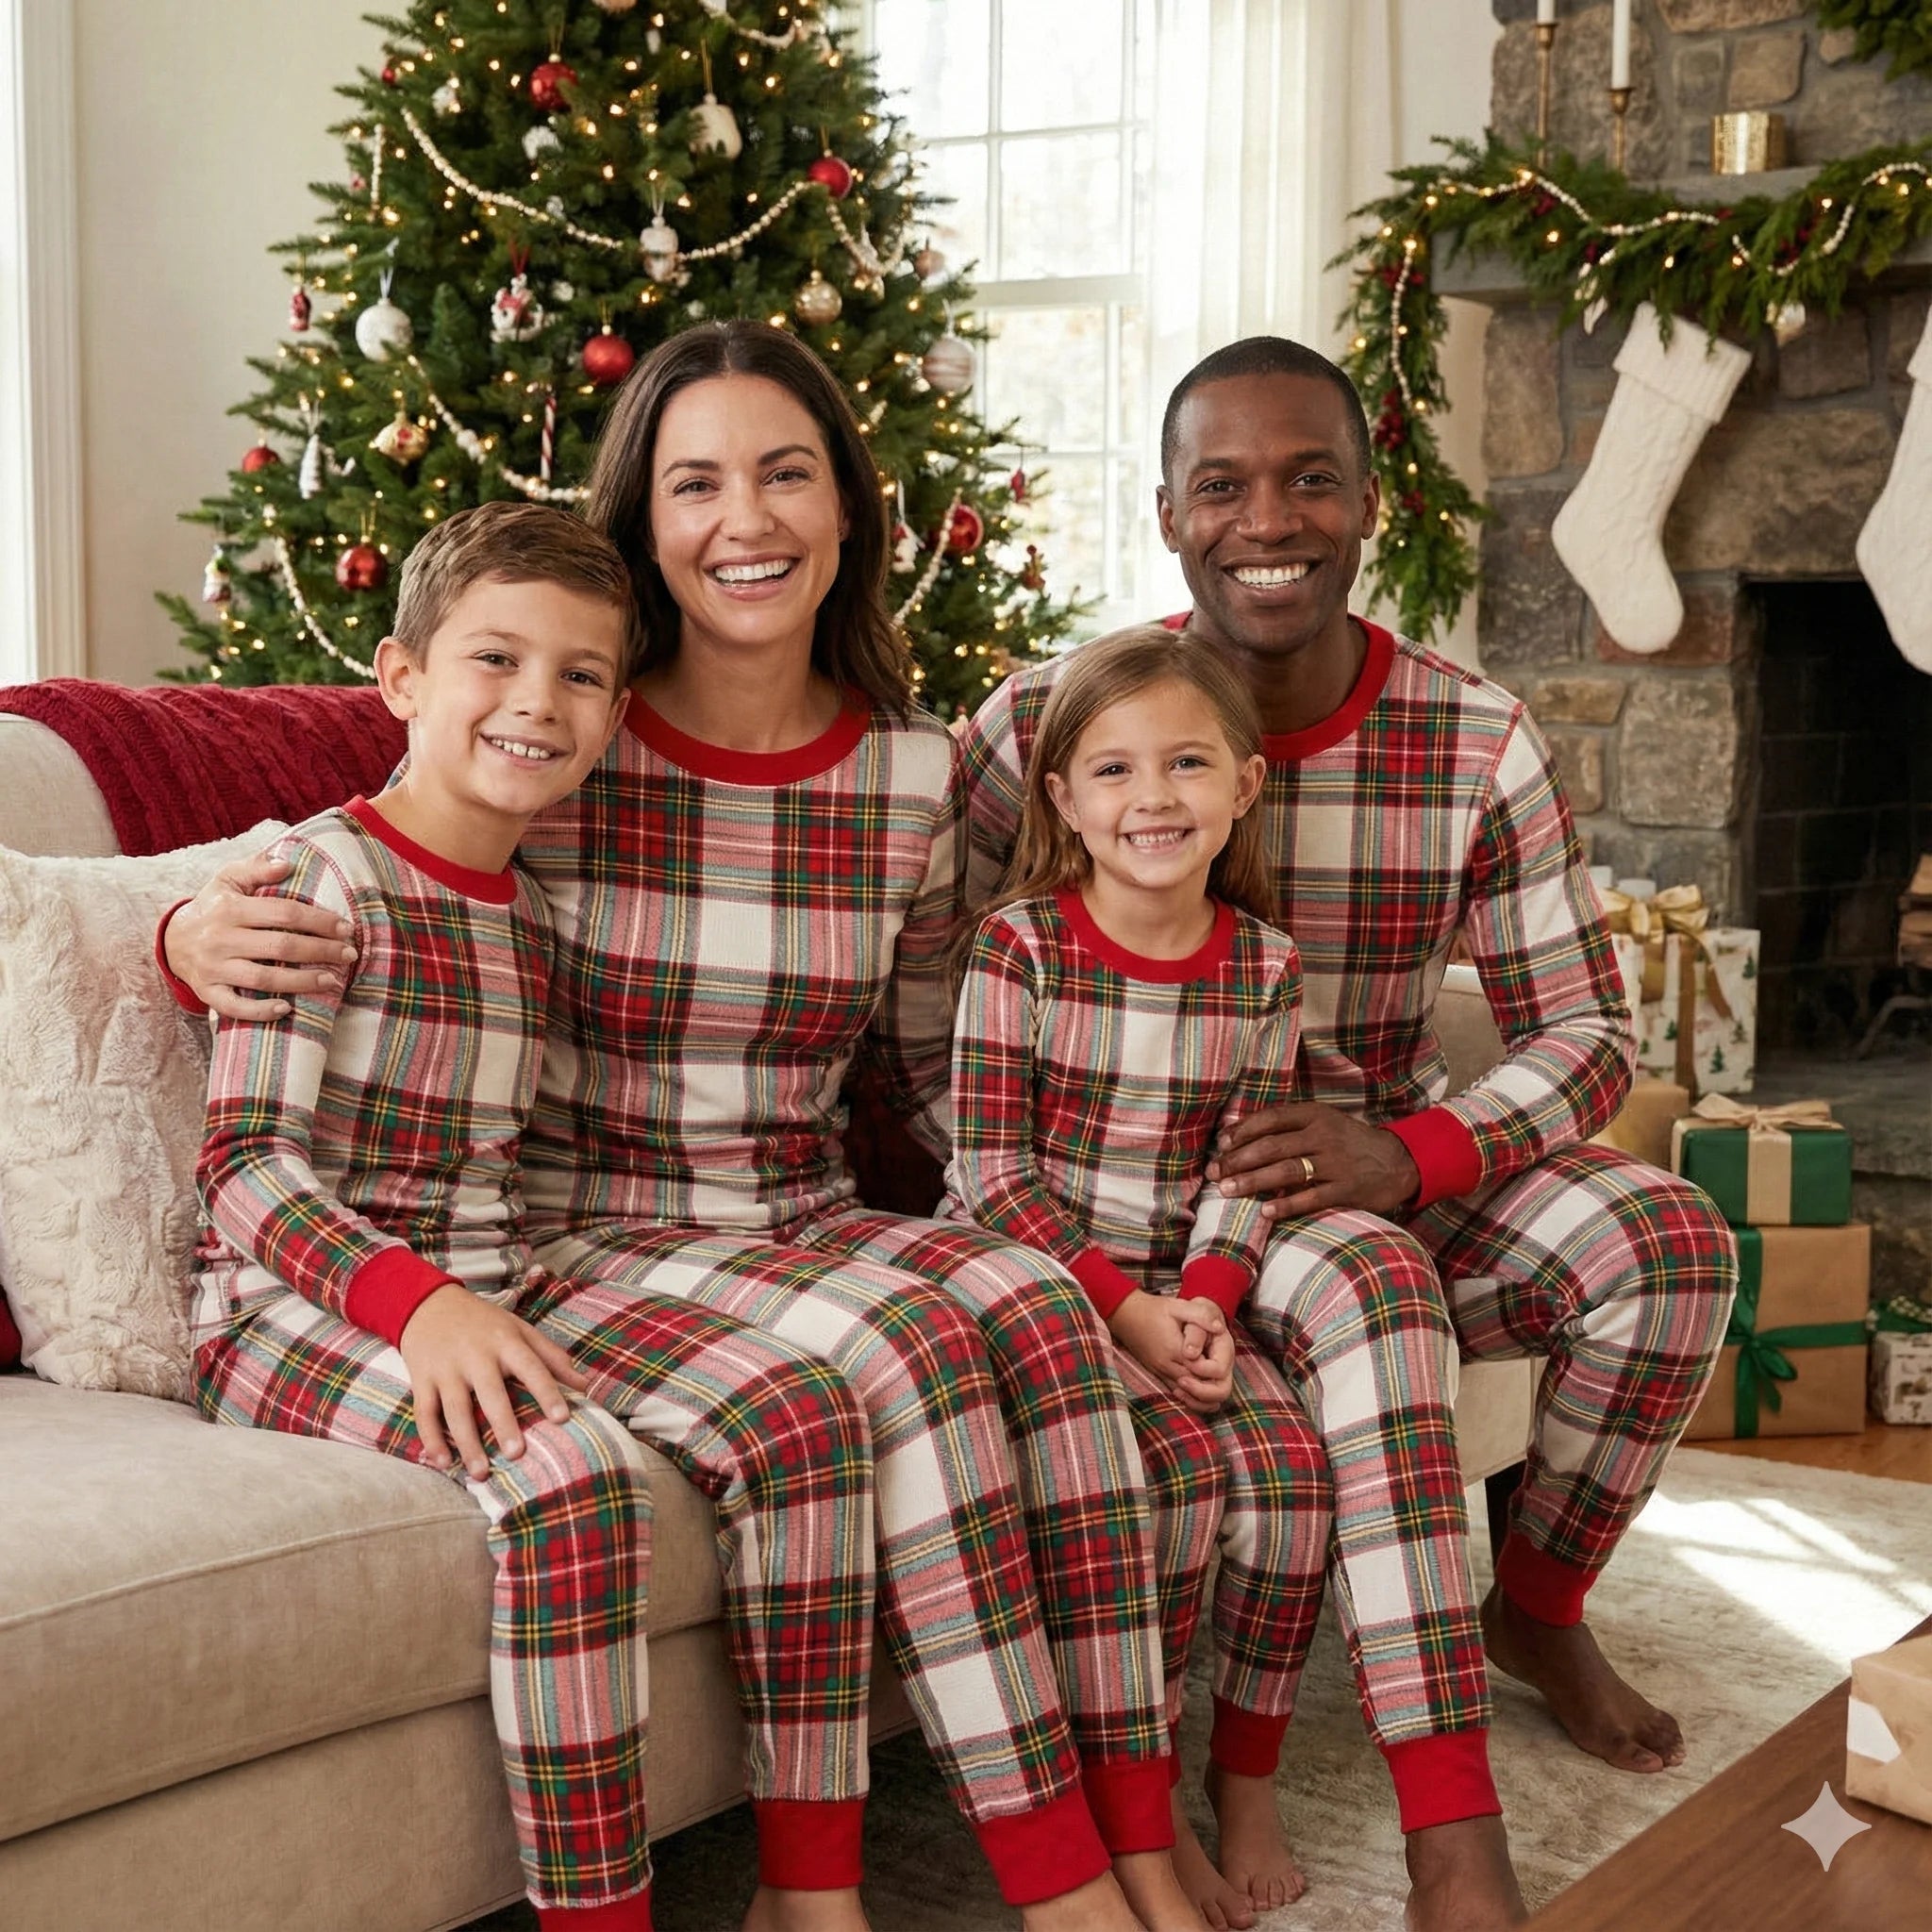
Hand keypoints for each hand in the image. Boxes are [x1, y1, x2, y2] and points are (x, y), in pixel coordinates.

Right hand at [165, 855, 357, 1020]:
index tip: (346, 929)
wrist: (171, 939)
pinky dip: (260, 1010)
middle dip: (320, 951)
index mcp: (231, 908)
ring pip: (263, 977)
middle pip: (280, 946)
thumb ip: (256, 868)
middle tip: (349, 955)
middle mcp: (221, 938)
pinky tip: (286, 1008)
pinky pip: (234, 1006)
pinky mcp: (207, 991)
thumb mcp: (228, 879)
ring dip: (301, 981)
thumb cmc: (213, 907)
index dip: (319, 921)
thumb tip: (287, 862)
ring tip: (332, 981)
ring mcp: (213, 968)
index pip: (285, 913)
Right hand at [399, 1284, 589, 1479]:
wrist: (430, 1304)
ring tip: (481, 1472)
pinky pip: (425, 1412)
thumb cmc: (484, 1323)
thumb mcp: (519, 1329)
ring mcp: (446, 1368)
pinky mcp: (421, 1379)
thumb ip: (552, 1357)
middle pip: (490, 1392)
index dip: (547, 1392)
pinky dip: (431, 1438)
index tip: (563, 1418)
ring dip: (466, 1442)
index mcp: (505, 1341)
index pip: (531, 1367)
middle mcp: (475, 1355)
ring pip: (455, 1409)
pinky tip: (442, 1462)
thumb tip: (585, 1386)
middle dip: (503, 1423)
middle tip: (517, 1454)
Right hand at [1109, 1291, 1229, 1415]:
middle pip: (1194, 1386)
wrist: (1126, 1314)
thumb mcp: (1178, 1306)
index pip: (1201, 1369)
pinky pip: (1173, 1391)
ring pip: (1183, 1393)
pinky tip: (1198, 1398)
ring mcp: (1159, 1370)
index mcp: (1175, 1349)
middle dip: (1211, 1387)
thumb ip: (1200, 1316)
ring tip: (1215, 1398)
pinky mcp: (1156, 1372)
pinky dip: (1187, 1397)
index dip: (1215, 1370)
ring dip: (1200, 1397)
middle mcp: (1167, 1365)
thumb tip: (1220, 1327)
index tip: (1223, 1362)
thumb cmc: (1154, 1309)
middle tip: (1224, 1382)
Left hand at [1208, 1101, 1419, 1219]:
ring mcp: (1336, 1163)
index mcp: (1315, 1115)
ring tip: (1228, 1191)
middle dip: (1239, 1160)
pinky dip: (1287, 1205)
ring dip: (1254, 1181)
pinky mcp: (1347, 1189)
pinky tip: (1266, 1212)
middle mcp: (1323, 1136)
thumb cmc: (1349, 1142)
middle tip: (1215, 1173)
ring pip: (1287, 1171)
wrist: (1398, 1161)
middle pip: (1272, 1146)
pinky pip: (1312, 1197)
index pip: (1271, 1118)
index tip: (1221, 1145)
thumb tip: (1239, 1131)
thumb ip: (1289, 1125)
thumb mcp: (1323, 1122)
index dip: (1243, 1131)